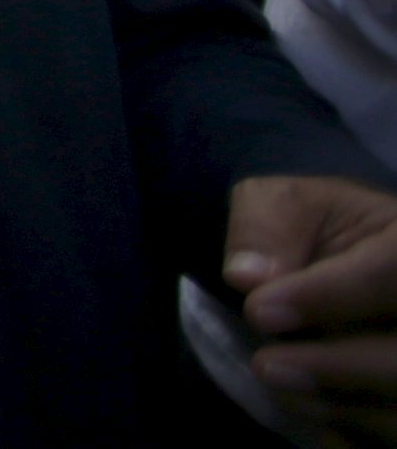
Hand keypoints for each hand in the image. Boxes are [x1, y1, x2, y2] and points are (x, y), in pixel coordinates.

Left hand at [229, 174, 396, 416]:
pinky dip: (351, 435)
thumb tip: (247, 275)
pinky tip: (318, 415)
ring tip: (279, 380)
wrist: (351, 270)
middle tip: (265, 365)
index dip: (330, 297)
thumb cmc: (326, 234)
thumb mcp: (292, 205)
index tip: (260, 311)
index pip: (393, 272)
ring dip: (340, 407)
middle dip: (336, 368)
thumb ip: (269, 224)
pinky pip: (385, 439)